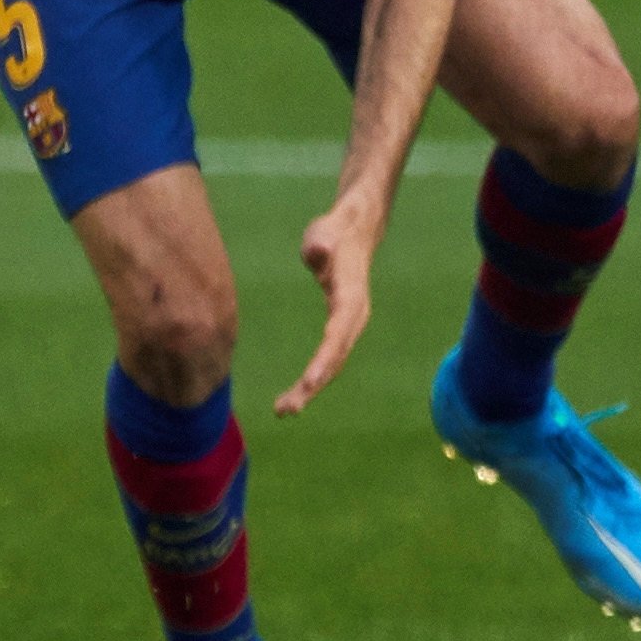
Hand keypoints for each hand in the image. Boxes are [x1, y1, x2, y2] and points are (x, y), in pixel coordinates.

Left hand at [273, 189, 385, 416]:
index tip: (309, 382)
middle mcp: (354, 317)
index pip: (338, 333)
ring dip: (311, 389)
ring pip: (333, 364)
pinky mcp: (340, 328)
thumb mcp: (325, 232)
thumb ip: (321, 242)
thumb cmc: (335, 232)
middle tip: (286, 409)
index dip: (325, 359)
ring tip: (284, 409)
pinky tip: (295, 394)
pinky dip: (313, 378)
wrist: (355, 231)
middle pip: (336, 358)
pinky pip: (328, 359)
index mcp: (351, 297)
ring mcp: (349, 325)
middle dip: (313, 386)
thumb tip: (318, 248)